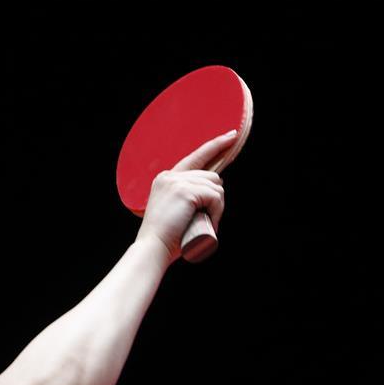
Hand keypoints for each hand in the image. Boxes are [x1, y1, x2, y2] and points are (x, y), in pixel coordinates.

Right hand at [134, 131, 236, 263]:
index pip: (196, 157)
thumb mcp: (174, 211)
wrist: (152, 248)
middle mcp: (170, 176)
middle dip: (215, 198)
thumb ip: (186, 198)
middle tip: (207, 219)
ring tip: (204, 223)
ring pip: (215, 186)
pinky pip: (215, 197)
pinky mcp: (186, 191)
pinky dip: (217, 212)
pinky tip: (208, 223)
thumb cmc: (165, 238)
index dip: (215, 146)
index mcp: (165, 179)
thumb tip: (213, 191)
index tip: (231, 136)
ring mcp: (177, 182)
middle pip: (211, 175)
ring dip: (217, 207)